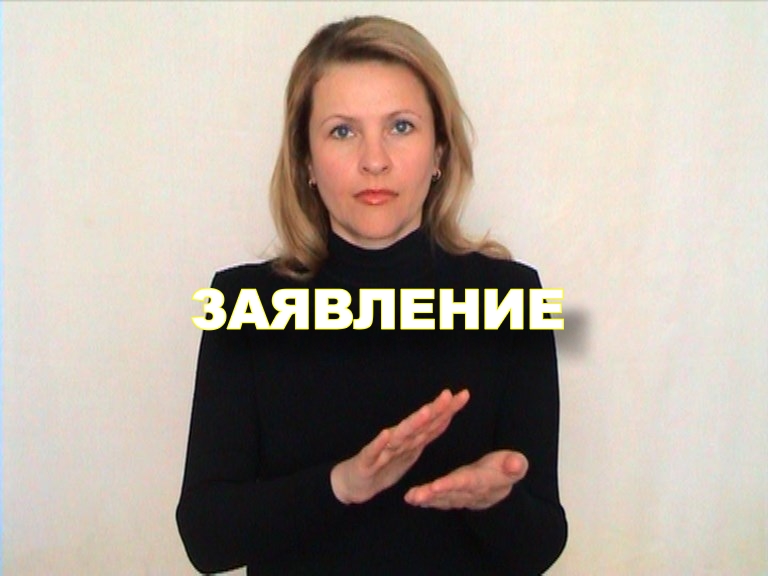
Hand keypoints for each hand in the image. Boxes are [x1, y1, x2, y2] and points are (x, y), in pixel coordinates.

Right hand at [331, 389, 469, 504]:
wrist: (353, 483)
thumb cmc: (383, 465)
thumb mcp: (411, 451)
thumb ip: (426, 434)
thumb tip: (445, 416)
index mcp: (411, 439)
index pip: (433, 422)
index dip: (448, 410)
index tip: (464, 395)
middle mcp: (398, 440)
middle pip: (420, 424)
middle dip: (434, 410)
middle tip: (448, 395)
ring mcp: (382, 449)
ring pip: (399, 435)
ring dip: (412, 424)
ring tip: (425, 412)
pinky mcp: (367, 462)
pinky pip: (374, 452)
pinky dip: (379, 443)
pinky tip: (385, 435)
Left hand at [404, 450, 527, 509]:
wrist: (501, 483)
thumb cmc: (505, 467)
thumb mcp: (514, 463)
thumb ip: (514, 465)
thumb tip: (517, 464)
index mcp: (486, 482)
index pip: (469, 483)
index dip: (454, 485)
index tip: (438, 485)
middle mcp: (470, 493)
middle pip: (450, 494)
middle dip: (433, 495)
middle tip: (416, 495)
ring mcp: (460, 497)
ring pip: (441, 498)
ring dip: (425, 498)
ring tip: (410, 497)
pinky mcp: (451, 497)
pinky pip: (437, 499)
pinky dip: (424, 499)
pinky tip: (411, 498)